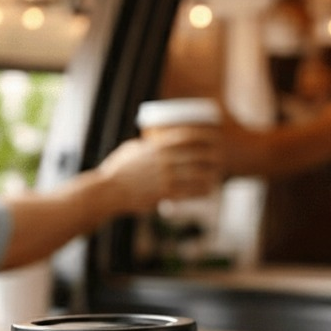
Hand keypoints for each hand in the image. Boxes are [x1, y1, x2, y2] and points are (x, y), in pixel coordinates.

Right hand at [96, 129, 220, 213]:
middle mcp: (164, 161)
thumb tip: (157, 140)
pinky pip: (190, 193)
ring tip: (218, 173)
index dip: (205, 135)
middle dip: (214, 155)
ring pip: (197, 175)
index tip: (216, 135)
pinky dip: (202, 191)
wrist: (109, 191)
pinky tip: (209, 190)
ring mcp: (165, 178)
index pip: (187, 136)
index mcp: (157, 146)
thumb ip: (148, 145)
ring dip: (211, 174)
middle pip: (198, 155)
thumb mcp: (132, 149)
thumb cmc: (118, 169)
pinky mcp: (165, 194)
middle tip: (222, 156)